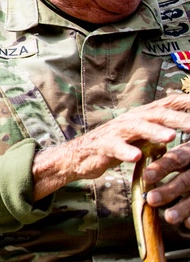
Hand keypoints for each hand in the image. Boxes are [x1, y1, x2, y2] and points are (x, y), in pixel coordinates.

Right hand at [33, 94, 189, 199]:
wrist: (81, 155)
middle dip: (178, 119)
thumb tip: (184, 128)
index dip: (185, 104)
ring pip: (138, 127)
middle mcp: (132, 119)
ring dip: (154, 131)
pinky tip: (136, 157)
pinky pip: (116, 148)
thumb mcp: (142, 137)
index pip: (168, 105)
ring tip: (170, 137)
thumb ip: (160, 132)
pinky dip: (126, 152)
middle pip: (157, 114)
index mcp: (143, 116)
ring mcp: (117, 131)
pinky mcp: (104, 145)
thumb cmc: (116, 145)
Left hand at [144, 141, 189, 225]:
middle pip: (185, 181)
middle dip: (168, 191)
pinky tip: (187, 223)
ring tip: (169, 217)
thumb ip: (164, 163)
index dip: (161, 167)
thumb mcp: (179, 155)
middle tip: (151, 199)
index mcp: (189, 154)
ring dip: (183, 208)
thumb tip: (142, 176)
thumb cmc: (187, 160)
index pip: (176, 159)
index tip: (146, 176)